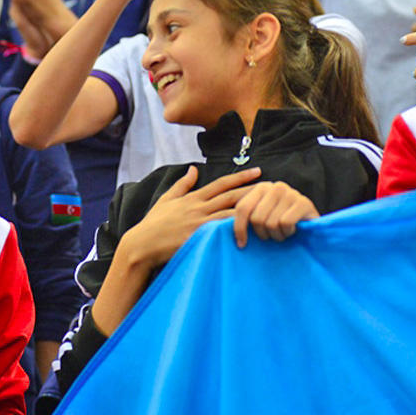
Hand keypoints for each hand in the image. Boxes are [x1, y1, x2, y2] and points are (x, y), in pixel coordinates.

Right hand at [121, 165, 261, 268]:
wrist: (142, 245)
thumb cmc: (153, 224)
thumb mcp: (166, 199)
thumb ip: (182, 184)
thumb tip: (192, 169)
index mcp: (193, 198)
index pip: (221, 184)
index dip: (240, 177)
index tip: (258, 172)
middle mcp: (198, 208)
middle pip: (231, 196)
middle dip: (252, 190)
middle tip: (273, 186)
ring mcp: (199, 224)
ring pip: (229, 214)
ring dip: (249, 211)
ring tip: (269, 209)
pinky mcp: (198, 239)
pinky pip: (221, 234)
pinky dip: (237, 231)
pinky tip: (253, 232)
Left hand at [231, 181, 318, 247]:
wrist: (312, 228)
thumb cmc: (281, 225)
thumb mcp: (261, 217)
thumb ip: (245, 217)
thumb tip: (220, 229)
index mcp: (260, 187)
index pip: (242, 208)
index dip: (239, 228)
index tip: (241, 244)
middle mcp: (275, 186)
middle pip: (256, 218)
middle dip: (263, 234)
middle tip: (272, 236)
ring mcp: (290, 192)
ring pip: (270, 222)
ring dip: (276, 235)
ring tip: (282, 233)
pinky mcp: (304, 202)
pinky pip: (285, 223)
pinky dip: (287, 232)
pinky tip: (292, 230)